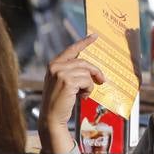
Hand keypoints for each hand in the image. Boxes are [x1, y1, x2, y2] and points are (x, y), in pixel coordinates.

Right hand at [38, 34, 104, 153]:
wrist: (51, 117)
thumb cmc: (59, 102)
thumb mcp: (62, 83)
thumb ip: (71, 73)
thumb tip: (90, 70)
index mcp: (54, 64)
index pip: (71, 49)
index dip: (84, 42)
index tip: (94, 36)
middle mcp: (56, 66)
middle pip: (83, 62)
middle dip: (95, 71)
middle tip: (102, 80)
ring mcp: (61, 73)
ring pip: (86, 73)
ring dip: (89, 85)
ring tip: (83, 94)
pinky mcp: (68, 81)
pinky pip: (87, 81)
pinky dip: (88, 90)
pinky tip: (82, 97)